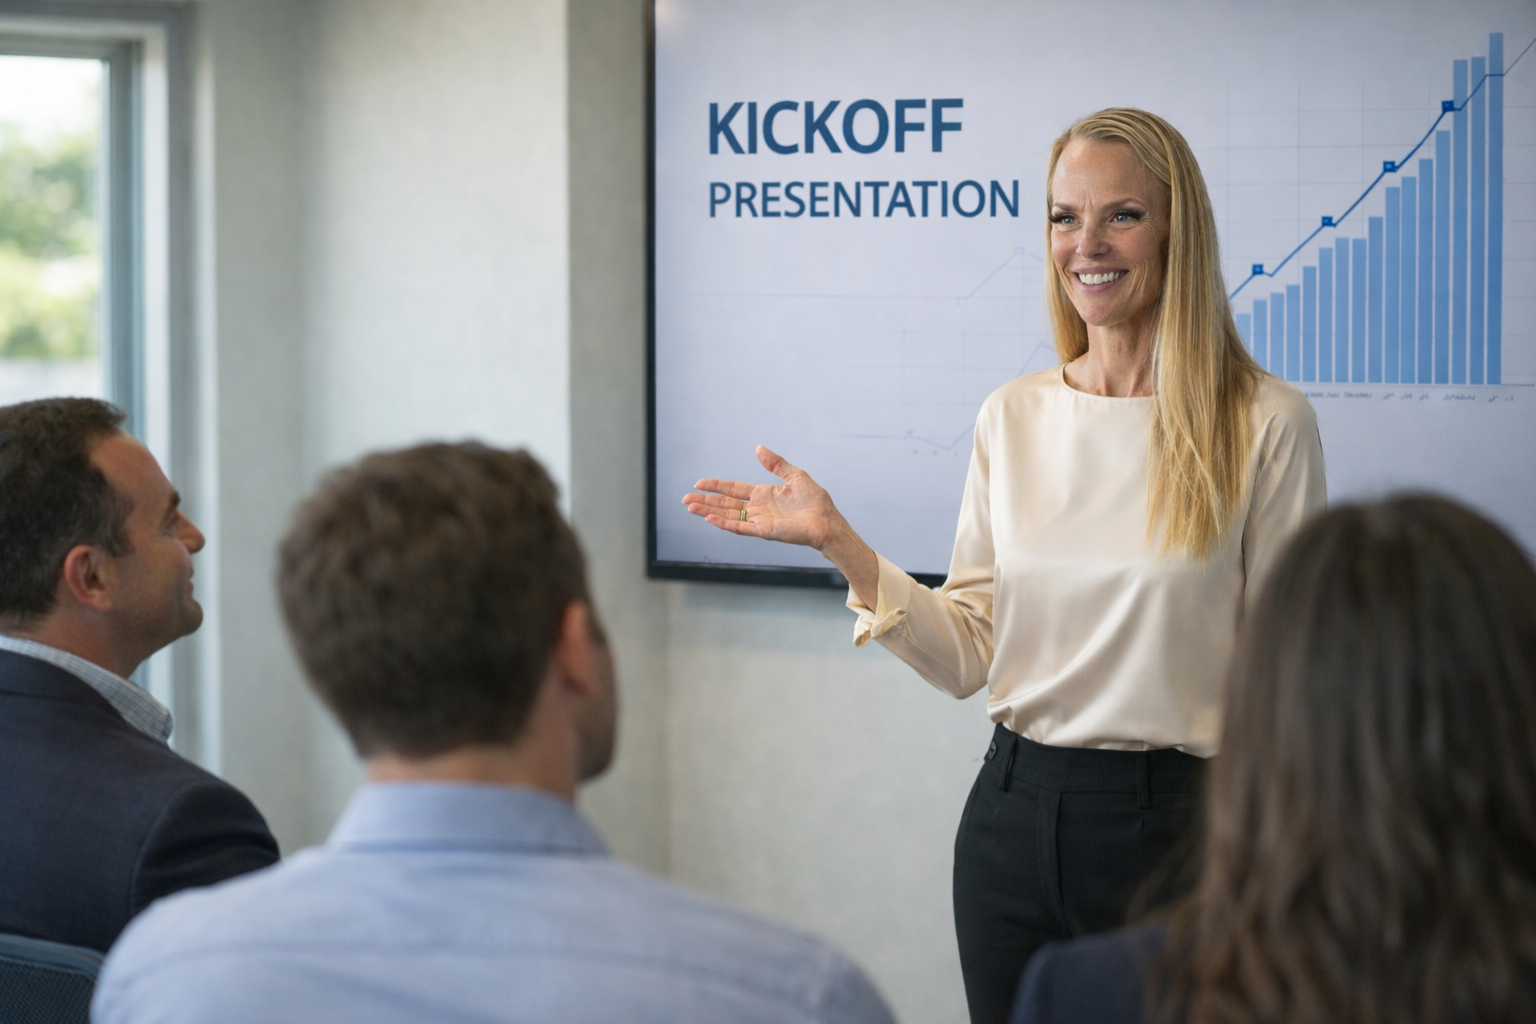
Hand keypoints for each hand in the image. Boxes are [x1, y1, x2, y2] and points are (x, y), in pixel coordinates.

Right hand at [683, 445, 845, 549]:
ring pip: (727, 515)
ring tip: (690, 507)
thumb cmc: (815, 501)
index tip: (699, 482)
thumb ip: (775, 463)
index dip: (716, 486)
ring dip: (708, 511)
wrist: (826, 521)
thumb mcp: (794, 476)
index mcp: (763, 495)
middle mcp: (758, 509)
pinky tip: (709, 518)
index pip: (734, 489)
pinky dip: (724, 523)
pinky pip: (739, 527)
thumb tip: (758, 448)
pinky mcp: (763, 531)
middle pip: (725, 503)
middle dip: (705, 500)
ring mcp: (759, 521)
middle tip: (685, 498)